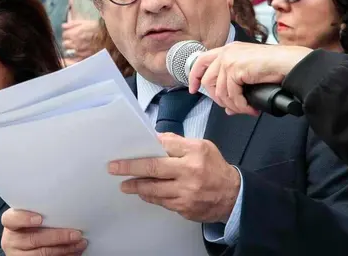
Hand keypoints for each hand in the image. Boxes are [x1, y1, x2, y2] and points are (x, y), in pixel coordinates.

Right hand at [1, 209, 87, 255]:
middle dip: (58, 237)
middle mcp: (11, 240)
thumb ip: (42, 211)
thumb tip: (66, 206)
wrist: (22, 242)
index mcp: (11, 224)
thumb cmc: (30, 224)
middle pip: (33, 239)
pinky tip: (75, 252)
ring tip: (80, 243)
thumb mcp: (30, 215)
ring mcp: (18, 254)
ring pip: (42, 253)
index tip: (40, 218)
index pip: (11, 219)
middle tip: (76, 234)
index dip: (25, 219)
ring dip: (64, 249)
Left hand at [61, 19, 99, 59]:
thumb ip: (74, 24)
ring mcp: (80, 53)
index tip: (71, 34)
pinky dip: (73, 59)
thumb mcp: (87, 23)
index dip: (68, 34)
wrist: (111, 38)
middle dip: (68, 42)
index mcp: (75, 33)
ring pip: (69, 52)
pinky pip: (74, 61)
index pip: (64, 35)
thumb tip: (63, 26)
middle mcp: (76, 44)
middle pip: (65, 44)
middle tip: (74, 41)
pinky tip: (78, 55)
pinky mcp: (84, 59)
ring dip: (71, 50)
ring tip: (78, 48)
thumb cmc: (100, 29)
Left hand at [109, 133, 240, 222]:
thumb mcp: (202, 147)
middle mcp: (189, 172)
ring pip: (153, 190)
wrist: (233, 196)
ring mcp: (186, 193)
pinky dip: (151, 196)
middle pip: (153, 169)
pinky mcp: (184, 208)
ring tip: (125, 185)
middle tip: (114, 168)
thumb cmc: (215, 168)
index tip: (126, 151)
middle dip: (130, 168)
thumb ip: (178, 143)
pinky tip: (144, 193)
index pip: (163, 146)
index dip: (143, 148)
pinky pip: (161, 202)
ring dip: (136, 187)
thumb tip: (155, 139)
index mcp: (194, 152)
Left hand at [188, 42, 310, 115]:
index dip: (194, 77)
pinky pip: (231, 96)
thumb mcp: (249, 75)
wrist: (289, 63)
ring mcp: (230, 59)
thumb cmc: (275, 67)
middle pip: (208, 81)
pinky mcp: (235, 69)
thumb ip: (235, 87)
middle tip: (234, 107)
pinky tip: (250, 108)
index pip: (201, 61)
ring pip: (220, 92)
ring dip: (234, 106)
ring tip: (246, 109)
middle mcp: (227, 52)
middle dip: (219, 99)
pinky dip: (241, 106)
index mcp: (229, 49)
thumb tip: (227, 107)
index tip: (194, 89)